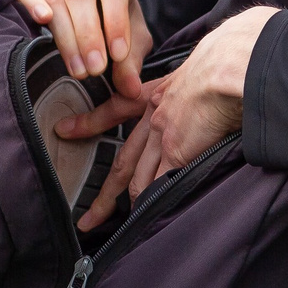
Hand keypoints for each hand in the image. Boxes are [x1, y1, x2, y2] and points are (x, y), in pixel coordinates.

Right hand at [11, 0, 150, 91]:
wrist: (84, 15)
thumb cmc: (111, 22)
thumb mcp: (129, 39)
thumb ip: (131, 60)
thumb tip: (131, 89)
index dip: (115, 19)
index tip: (118, 54)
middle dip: (89, 33)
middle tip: (96, 69)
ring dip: (66, 35)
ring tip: (79, 69)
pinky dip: (30, 4)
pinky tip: (43, 23)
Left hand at [72, 6, 272, 229]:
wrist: (223, 68)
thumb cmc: (219, 61)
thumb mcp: (193, 67)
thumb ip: (186, 85)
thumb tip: (195, 96)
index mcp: (154, 93)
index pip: (113, 109)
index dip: (87, 123)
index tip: (64, 131)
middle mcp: (152, 118)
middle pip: (122, 163)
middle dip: (103, 195)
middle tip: (87, 219)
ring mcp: (162, 138)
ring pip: (139, 180)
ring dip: (131, 204)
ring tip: (124, 226)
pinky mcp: (177, 154)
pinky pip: (162, 186)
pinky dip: (156, 203)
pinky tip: (150, 217)